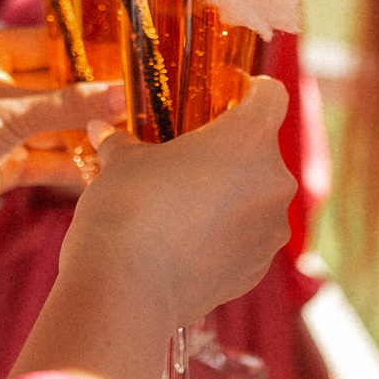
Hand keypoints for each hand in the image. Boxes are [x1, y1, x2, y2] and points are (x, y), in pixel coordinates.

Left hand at [0, 48, 121, 249]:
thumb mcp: (8, 111)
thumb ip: (68, 104)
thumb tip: (123, 94)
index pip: (47, 42)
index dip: (89, 51)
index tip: (136, 55)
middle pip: (55, 86)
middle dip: (94, 95)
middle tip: (146, 96)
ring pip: (55, 126)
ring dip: (89, 132)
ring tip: (139, 130)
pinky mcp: (2, 168)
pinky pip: (49, 161)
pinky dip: (76, 164)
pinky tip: (111, 164)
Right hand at [69, 77, 295, 327]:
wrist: (126, 288)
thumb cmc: (127, 208)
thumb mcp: (121, 162)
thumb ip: (123, 141)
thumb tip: (103, 131)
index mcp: (250, 136)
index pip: (271, 94)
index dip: (250, 91)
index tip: (226, 98)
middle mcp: (275, 180)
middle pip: (262, 150)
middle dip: (230, 152)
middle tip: (188, 159)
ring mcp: (271, 229)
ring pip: (257, 197)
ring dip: (230, 196)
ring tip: (183, 207)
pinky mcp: (259, 268)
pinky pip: (248, 238)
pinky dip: (226, 235)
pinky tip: (187, 243)